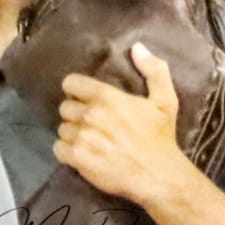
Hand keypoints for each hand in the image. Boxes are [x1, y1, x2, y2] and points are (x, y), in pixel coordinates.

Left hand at [55, 44, 188, 208]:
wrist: (158, 176)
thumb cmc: (160, 137)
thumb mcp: (165, 100)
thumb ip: (154, 70)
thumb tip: (137, 48)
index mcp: (106, 97)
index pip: (71, 82)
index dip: (75, 88)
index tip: (81, 96)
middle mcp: (90, 114)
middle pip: (65, 107)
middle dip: (75, 113)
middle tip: (89, 121)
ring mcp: (82, 138)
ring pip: (62, 129)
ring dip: (71, 133)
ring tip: (86, 138)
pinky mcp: (78, 159)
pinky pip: (58, 149)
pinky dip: (66, 151)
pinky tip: (79, 153)